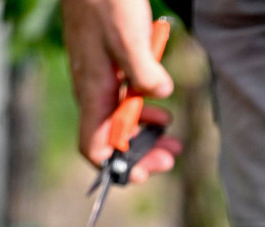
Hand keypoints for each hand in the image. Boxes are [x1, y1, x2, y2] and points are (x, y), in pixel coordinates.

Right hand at [61, 0, 182, 182]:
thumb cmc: (106, 1)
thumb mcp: (130, 38)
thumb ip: (145, 73)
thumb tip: (160, 97)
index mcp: (93, 92)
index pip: (95, 148)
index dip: (118, 167)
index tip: (144, 171)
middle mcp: (92, 91)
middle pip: (111, 140)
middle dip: (140, 154)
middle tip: (170, 156)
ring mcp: (99, 79)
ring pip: (119, 120)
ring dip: (146, 133)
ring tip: (172, 137)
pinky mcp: (108, 66)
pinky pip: (123, 98)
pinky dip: (143, 109)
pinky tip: (162, 105)